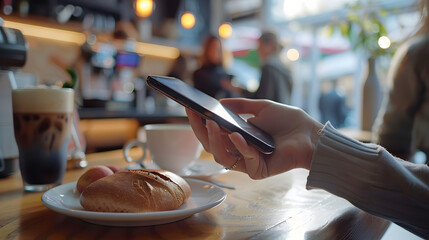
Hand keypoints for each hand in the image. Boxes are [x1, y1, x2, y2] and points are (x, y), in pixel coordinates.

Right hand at [186, 98, 323, 178]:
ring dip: (215, 140)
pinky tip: (237, 135)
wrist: (311, 134)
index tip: (190, 108)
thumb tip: (219, 102)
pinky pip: (244, 160)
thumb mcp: (262, 107)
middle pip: (212, 146)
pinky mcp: (258, 171)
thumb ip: (241, 106)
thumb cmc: (289, 121)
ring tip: (212, 123)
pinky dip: (240, 147)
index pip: (214, 134)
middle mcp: (240, 152)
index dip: (200, 122)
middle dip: (200, 131)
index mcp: (239, 138)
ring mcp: (248, 163)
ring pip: (221, 157)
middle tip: (194, 114)